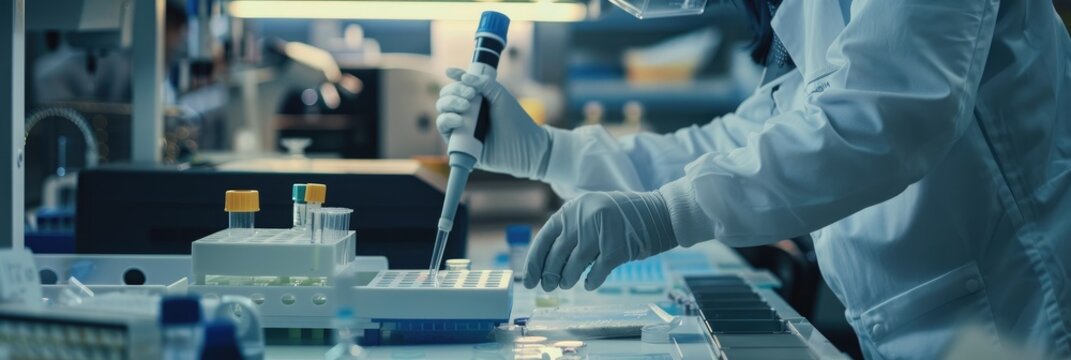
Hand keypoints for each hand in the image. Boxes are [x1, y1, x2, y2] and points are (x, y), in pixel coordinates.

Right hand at [436, 68, 549, 178]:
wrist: (525, 146)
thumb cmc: (515, 120)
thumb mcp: (500, 95)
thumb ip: (483, 83)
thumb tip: (462, 76)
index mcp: (475, 100)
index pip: (456, 87)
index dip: (455, 81)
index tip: (457, 77)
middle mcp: (466, 114)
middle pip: (445, 98)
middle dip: (453, 93)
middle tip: (470, 96)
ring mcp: (462, 129)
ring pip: (442, 113)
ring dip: (449, 105)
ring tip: (465, 108)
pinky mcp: (460, 144)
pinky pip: (444, 131)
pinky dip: (446, 121)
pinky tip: (458, 120)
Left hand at [524, 191, 678, 291]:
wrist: (659, 213)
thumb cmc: (621, 217)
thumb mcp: (589, 211)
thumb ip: (569, 229)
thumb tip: (546, 262)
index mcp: (572, 209)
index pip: (544, 239)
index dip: (534, 262)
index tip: (529, 281)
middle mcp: (582, 219)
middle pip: (557, 255)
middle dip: (549, 275)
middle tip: (549, 287)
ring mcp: (600, 233)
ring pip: (574, 266)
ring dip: (568, 279)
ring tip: (567, 284)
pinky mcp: (616, 249)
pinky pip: (596, 273)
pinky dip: (591, 282)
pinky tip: (589, 284)